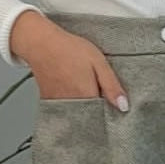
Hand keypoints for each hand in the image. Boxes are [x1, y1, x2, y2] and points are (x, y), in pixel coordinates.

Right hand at [10, 10, 129, 111]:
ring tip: (82, 90)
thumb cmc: (69, 49)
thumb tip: (123, 106)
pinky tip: (72, 92)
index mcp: (87, 96)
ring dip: (83, 110)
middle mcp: (72, 104)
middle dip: (96, 114)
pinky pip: (64, 111)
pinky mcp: (49, 102)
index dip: (109, 114)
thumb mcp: (99, 62)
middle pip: (89, 119)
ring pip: (76, 116)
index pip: (103, 117)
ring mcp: (59, 104)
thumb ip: (111, 86)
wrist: (41, 44)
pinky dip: (70, 106)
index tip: (111, 107)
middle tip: (97, 95)